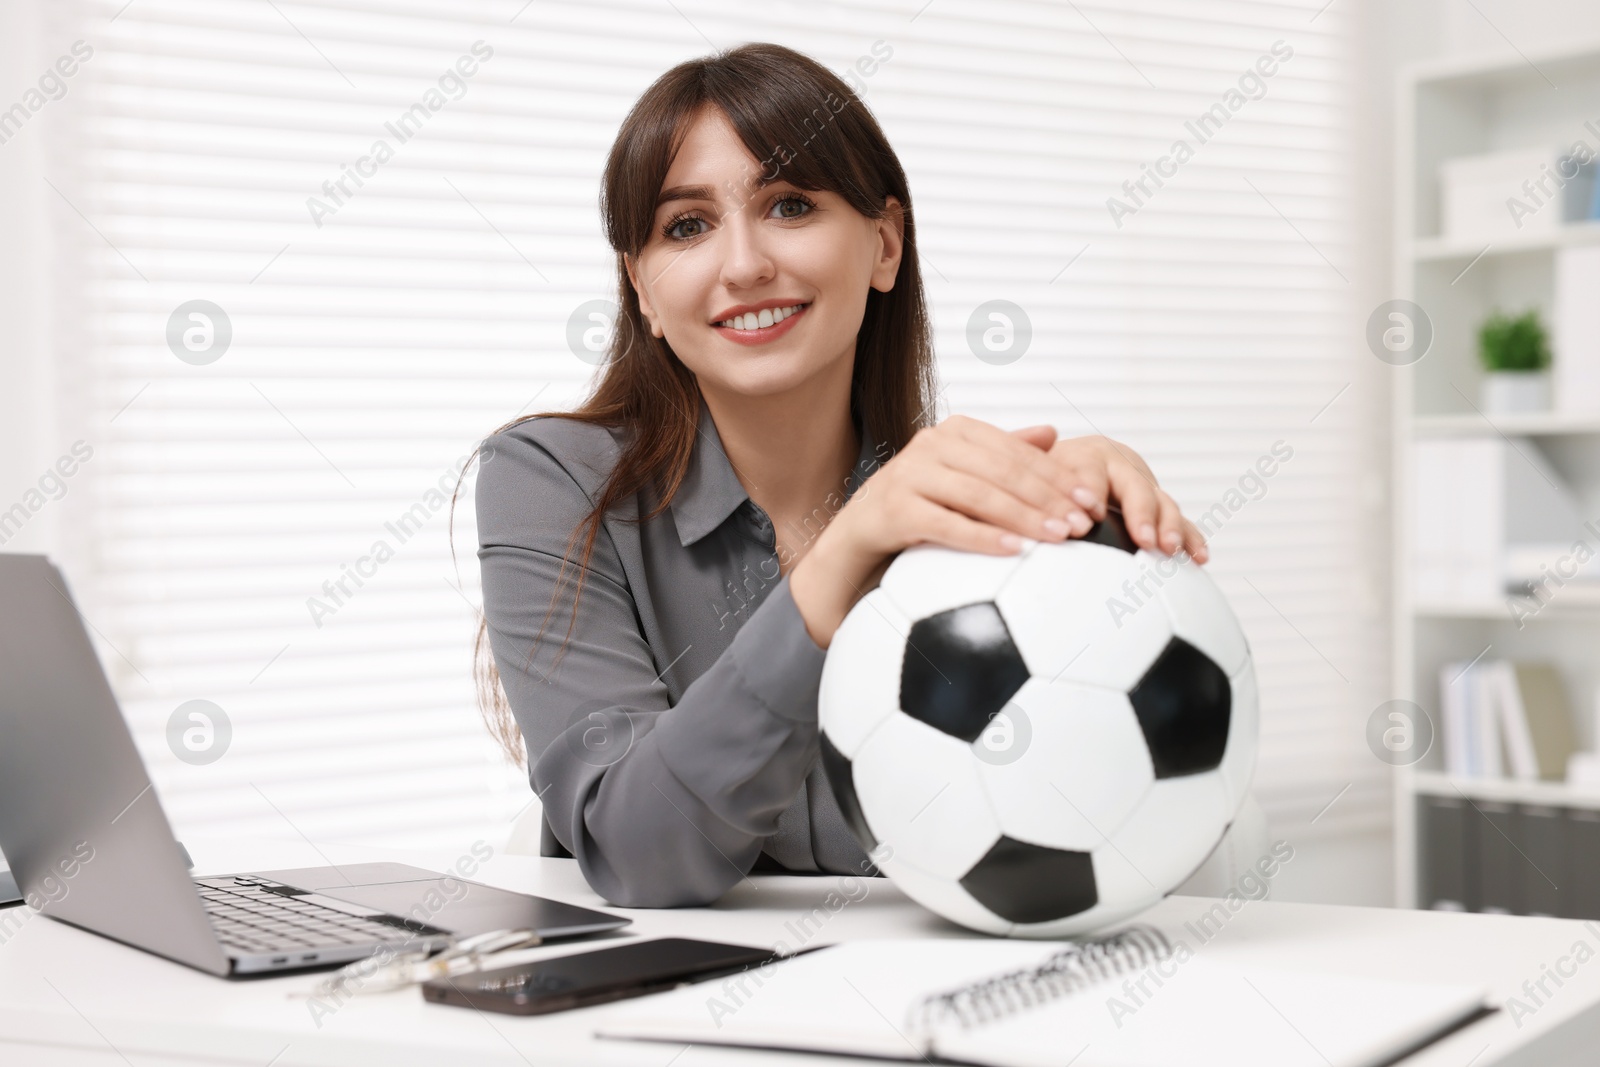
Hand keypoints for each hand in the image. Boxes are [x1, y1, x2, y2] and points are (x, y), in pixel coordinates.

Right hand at [791, 414, 1094, 646]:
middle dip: (1048, 498)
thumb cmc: (918, 505)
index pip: (1017, 451)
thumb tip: (1051, 432)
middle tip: (1082, 523)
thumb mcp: (960, 473)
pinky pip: (947, 524)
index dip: (1058, 475)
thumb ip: (1002, 452)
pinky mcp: (893, 509)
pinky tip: (1014, 551)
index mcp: (955, 431)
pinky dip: (982, 537)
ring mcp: (909, 475)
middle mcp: (930, 445)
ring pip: (979, 495)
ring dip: (1024, 517)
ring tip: (1058, 538)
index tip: (1091, 501)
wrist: (858, 535)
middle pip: (1002, 471)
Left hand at [1022, 431, 1208, 563]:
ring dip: (1170, 527)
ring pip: (1161, 504)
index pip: (1091, 473)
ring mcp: (1142, 486)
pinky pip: (1177, 522)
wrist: (1063, 481)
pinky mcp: (1157, 508)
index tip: (1092, 517)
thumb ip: (1027, 451)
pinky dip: (1189, 538)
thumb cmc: (1041, 481)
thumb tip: (1045, 434)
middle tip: (1144, 539)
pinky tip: (1199, 557)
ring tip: (1171, 549)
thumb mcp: (1028, 468)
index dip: (1092, 492)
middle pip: (1135, 487)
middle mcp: (1120, 465)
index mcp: (1086, 455)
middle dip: (1141, 513)